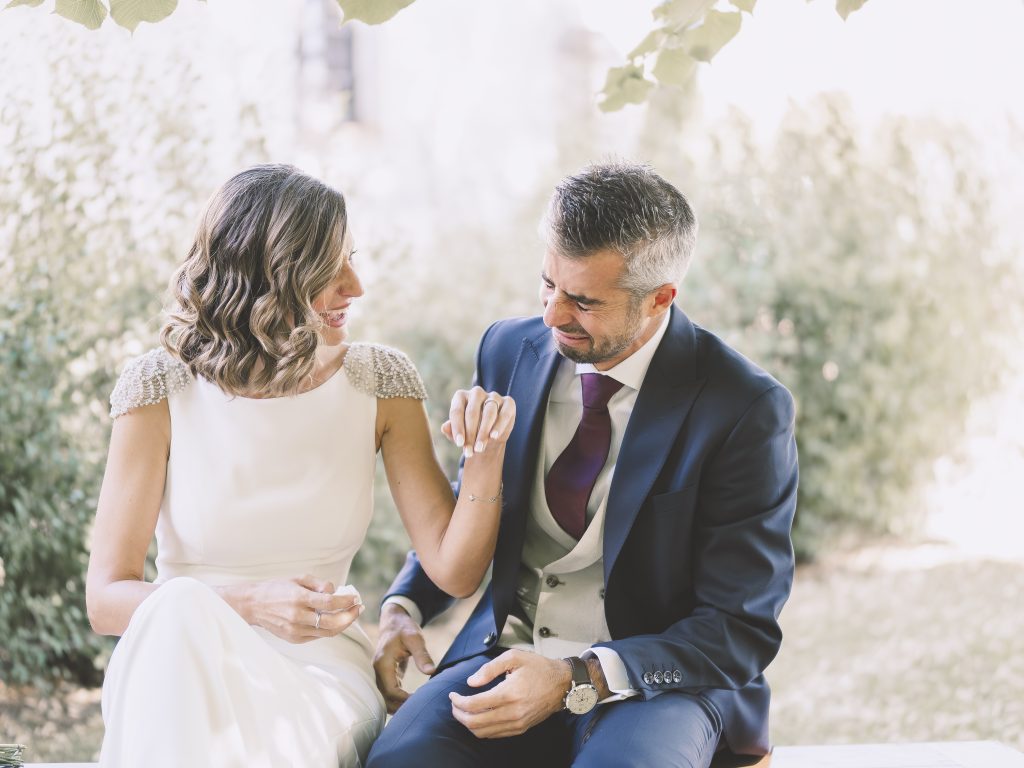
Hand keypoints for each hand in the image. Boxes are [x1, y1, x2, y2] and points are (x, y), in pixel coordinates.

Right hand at [234, 575, 363, 643]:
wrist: (253, 605)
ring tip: (351, 615)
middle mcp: (297, 616)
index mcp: (299, 598)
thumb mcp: (298, 578)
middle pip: (332, 622)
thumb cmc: (277, 589)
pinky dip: (328, 629)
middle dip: (350, 616)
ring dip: (343, 624)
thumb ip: (319, 584)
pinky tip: (334, 620)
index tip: (355, 597)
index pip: (330, 603)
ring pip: (327, 632)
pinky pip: (317, 636)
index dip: (346, 601)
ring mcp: (295, 630)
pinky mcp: (293, 638)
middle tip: (359, 608)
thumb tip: (335, 591)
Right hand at [373, 603, 435, 713]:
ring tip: (415, 710)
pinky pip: (387, 692)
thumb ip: (422, 655)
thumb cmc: (404, 627)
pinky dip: (397, 699)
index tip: (420, 701)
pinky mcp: (384, 674)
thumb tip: (431, 672)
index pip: (390, 690)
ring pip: (384, 697)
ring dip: (397, 706)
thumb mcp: (415, 638)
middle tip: (419, 711)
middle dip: (400, 707)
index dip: (404, 700)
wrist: (394, 619)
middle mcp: (377, 670)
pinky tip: (411, 702)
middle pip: (385, 698)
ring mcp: (379, 673)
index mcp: (383, 663)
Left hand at [443, 386, 514, 458]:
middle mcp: (476, 393)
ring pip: (489, 412)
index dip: (458, 428)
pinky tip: (493, 436)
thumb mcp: (459, 434)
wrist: (489, 438)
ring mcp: (493, 396)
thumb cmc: (469, 433)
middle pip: (472, 412)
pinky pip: (504, 413)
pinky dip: (499, 425)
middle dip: (470, 433)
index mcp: (460, 396)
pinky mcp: (508, 403)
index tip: (459, 444)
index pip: (457, 410)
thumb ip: (451, 429)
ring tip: (480, 447)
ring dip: (484, 432)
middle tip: (469, 451)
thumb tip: (445, 427)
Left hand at [449, 650, 570, 738]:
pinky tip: (478, 717)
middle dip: (459, 714)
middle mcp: (512, 712)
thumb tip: (471, 682)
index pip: (474, 705)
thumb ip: (489, 669)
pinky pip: (494, 735)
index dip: (458, 701)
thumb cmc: (538, 668)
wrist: (562, 684)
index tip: (452, 695)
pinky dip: (481, 729)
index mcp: (509, 693)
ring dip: (468, 724)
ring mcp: (517, 724)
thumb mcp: (514, 657)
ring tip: (463, 711)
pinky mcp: (521, 729)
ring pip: (483, 732)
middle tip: (454, 704)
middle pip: (475, 723)